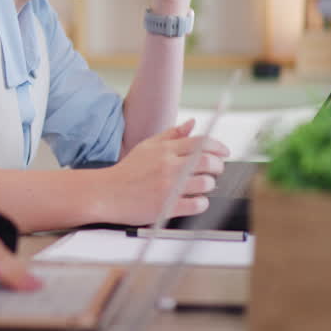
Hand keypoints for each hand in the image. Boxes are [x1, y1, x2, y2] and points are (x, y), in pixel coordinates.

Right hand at [94, 120, 229, 224]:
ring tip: (202, 186)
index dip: (218, 147)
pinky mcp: (167, 207)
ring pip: (206, 183)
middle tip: (215, 170)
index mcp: (164, 150)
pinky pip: (197, 204)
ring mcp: (169, 187)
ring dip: (209, 185)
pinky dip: (201, 203)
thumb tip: (192, 123)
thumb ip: (171, 135)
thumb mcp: (147, 147)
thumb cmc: (128, 171)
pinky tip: (195, 200)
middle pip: (208, 162)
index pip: (201, 143)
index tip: (224, 152)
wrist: (106, 193)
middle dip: (218, 166)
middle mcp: (168, 166)